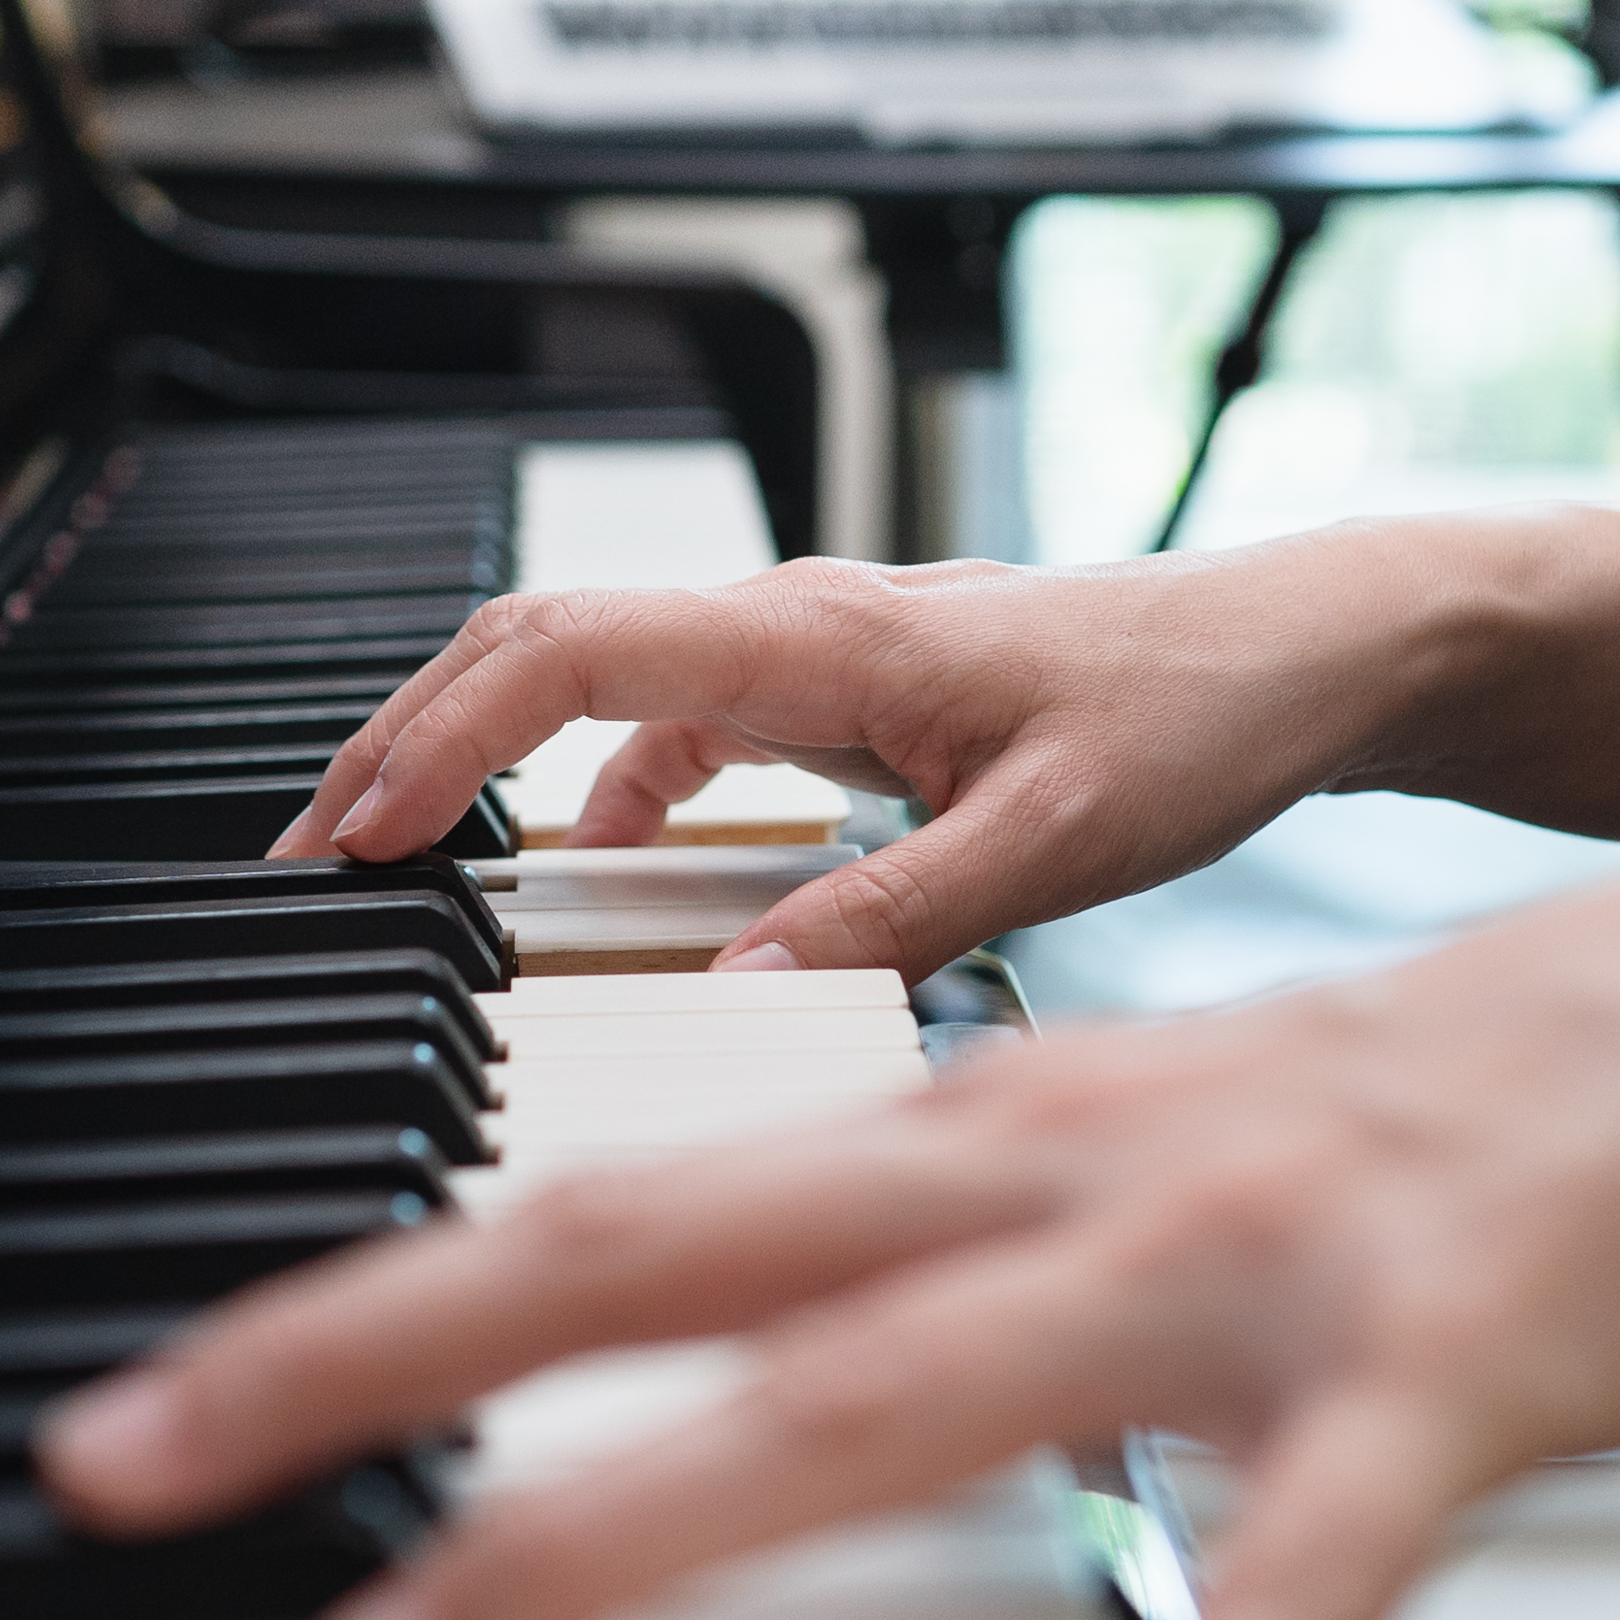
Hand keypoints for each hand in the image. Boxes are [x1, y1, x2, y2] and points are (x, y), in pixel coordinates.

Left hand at [84, 753, 1619, 1619]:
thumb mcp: (1201, 1163)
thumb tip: (820, 1395)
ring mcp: (1255, 1260)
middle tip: (133, 1468)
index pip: (603, 1199)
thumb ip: (1005, 1272)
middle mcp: (1070, 1161)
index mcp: (1000, 1124)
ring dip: (641, 1537)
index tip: (156, 1414)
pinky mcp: (1457, 1369)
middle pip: (649, 1248)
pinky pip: (1304, 1591)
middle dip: (365, 1362)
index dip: (362, 1301)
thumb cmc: (1517, 1099)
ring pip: (883, 1393)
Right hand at [270, 533, 1472, 975]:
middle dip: (405, 747)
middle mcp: (797, 624)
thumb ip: (896, 918)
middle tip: (310, 867)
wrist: (1310, 652)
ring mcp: (813, 654)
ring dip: (482, 764)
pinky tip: (589, 877)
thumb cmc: (1205, 716)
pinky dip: (591, 788)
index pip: (564, 654)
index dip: (434, 744)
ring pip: (593, 682)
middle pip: (536, 650)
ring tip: (399, 875)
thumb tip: (739, 995)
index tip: (352, 843)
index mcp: (823, 637)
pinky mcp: (843, 695)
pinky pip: (675, 724)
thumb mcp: (1060, 844)